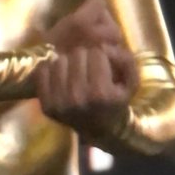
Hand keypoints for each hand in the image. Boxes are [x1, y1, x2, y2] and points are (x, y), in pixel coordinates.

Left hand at [34, 0, 138, 138]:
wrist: (100, 128)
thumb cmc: (116, 100)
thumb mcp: (131, 81)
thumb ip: (125, 59)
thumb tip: (103, 46)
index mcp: (101, 93)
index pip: (97, 53)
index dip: (101, 57)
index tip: (103, 67)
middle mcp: (78, 98)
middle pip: (77, 54)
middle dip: (85, 58)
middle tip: (88, 69)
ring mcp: (59, 103)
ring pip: (59, 60)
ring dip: (68, 63)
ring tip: (75, 73)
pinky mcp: (46, 105)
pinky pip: (42, 71)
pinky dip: (50, 69)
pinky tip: (61, 77)